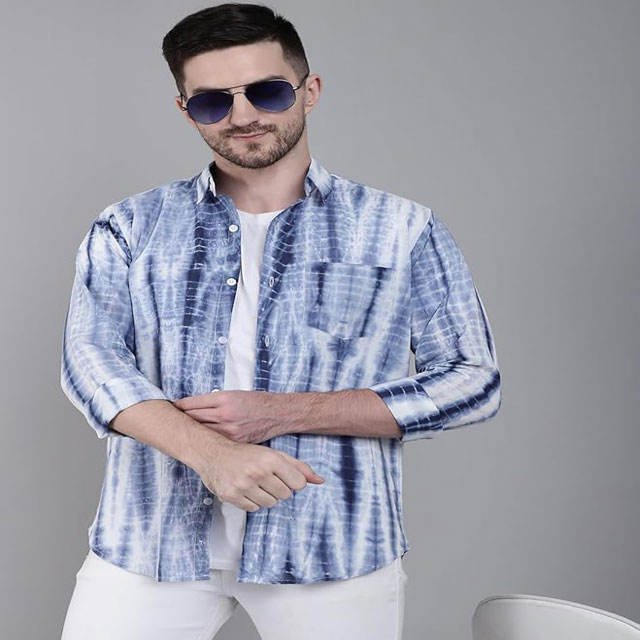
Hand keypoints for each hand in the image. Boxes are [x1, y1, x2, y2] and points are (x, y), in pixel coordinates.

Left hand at [172, 390, 299, 443]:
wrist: (277, 414)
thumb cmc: (256, 401)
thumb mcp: (234, 394)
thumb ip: (213, 401)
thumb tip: (191, 408)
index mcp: (224, 399)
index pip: (192, 404)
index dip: (179, 406)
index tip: (171, 407)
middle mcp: (225, 414)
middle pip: (193, 418)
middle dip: (181, 419)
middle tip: (170, 420)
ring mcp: (230, 430)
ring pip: (201, 432)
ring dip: (191, 431)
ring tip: (182, 432)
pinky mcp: (235, 442)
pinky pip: (214, 441)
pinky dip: (205, 440)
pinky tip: (200, 441)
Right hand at [195, 437, 323, 511]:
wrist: (213, 454)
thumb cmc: (246, 454)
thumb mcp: (274, 455)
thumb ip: (298, 467)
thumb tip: (320, 480)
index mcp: (270, 459)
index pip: (298, 483)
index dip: (293, 482)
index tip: (283, 476)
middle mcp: (257, 471)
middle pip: (285, 495)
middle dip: (279, 489)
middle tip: (266, 478)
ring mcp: (243, 485)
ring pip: (270, 504)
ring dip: (266, 496)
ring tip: (256, 484)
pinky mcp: (231, 496)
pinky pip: (253, 509)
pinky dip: (252, 502)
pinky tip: (245, 489)